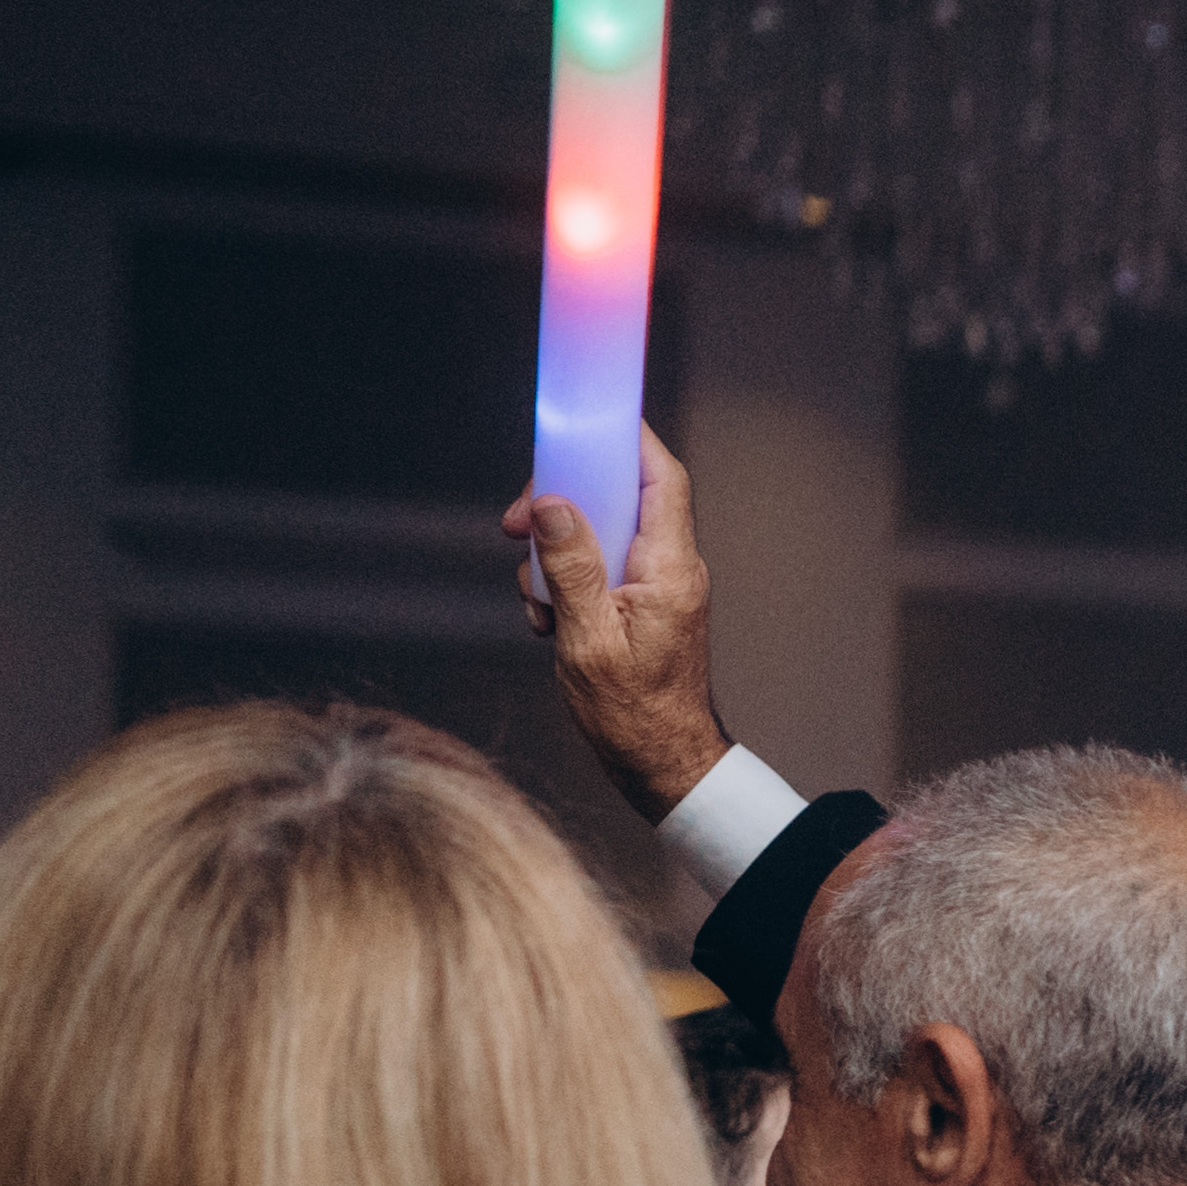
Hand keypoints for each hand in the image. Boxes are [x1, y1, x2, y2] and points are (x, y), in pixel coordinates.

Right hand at [511, 427, 733, 820]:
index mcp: (671, 568)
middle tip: (515, 527)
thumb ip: (570, 566)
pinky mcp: (638, 605)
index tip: (582, 420)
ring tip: (540, 608)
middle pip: (616, 497)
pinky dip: (561, 588)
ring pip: (594, 536)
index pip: (660, 477)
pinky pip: (594, 571)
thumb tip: (550, 503)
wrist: (661, 765)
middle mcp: (671, 568)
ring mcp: (656, 586)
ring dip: (551, 560)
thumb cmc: (633, 714)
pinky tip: (548, 624)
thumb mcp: (587, 639)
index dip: (624, 438)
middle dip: (560, 505)